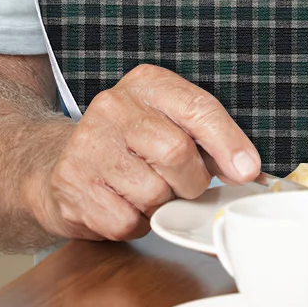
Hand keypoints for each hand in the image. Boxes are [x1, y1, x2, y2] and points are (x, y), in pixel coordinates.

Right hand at [24, 64, 260, 241]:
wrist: (59, 160)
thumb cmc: (130, 141)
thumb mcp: (169, 121)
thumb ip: (208, 139)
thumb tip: (247, 171)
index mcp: (147, 83)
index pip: (198, 109)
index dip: (228, 143)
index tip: (248, 170)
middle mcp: (113, 107)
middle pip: (176, 153)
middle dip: (193, 180)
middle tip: (187, 185)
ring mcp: (87, 146)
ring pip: (153, 192)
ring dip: (163, 205)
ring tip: (151, 192)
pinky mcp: (70, 186)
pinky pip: (124, 221)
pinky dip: (137, 223)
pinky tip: (127, 205)